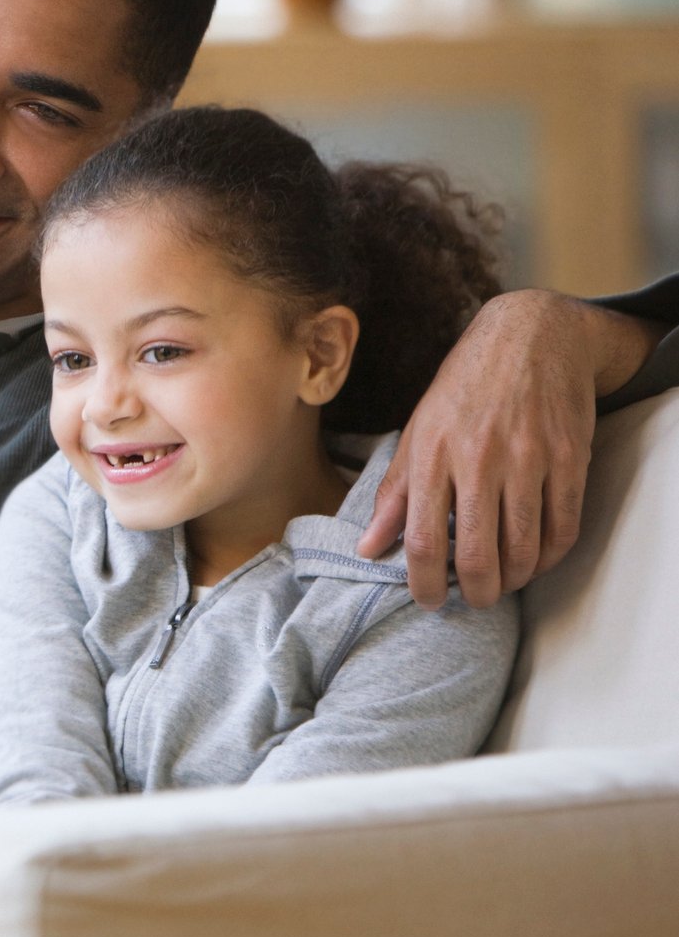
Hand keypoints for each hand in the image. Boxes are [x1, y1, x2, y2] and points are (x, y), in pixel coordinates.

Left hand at [359, 289, 656, 608]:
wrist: (529, 336)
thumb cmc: (463, 389)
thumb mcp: (417, 433)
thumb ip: (394, 494)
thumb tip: (368, 548)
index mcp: (433, 455)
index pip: (423, 540)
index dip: (422, 583)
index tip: (426, 600)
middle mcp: (480, 460)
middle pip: (477, 555)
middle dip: (474, 593)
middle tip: (471, 600)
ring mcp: (529, 459)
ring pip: (524, 548)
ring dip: (513, 580)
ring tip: (501, 583)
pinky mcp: (570, 458)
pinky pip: (564, 527)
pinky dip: (549, 556)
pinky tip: (535, 560)